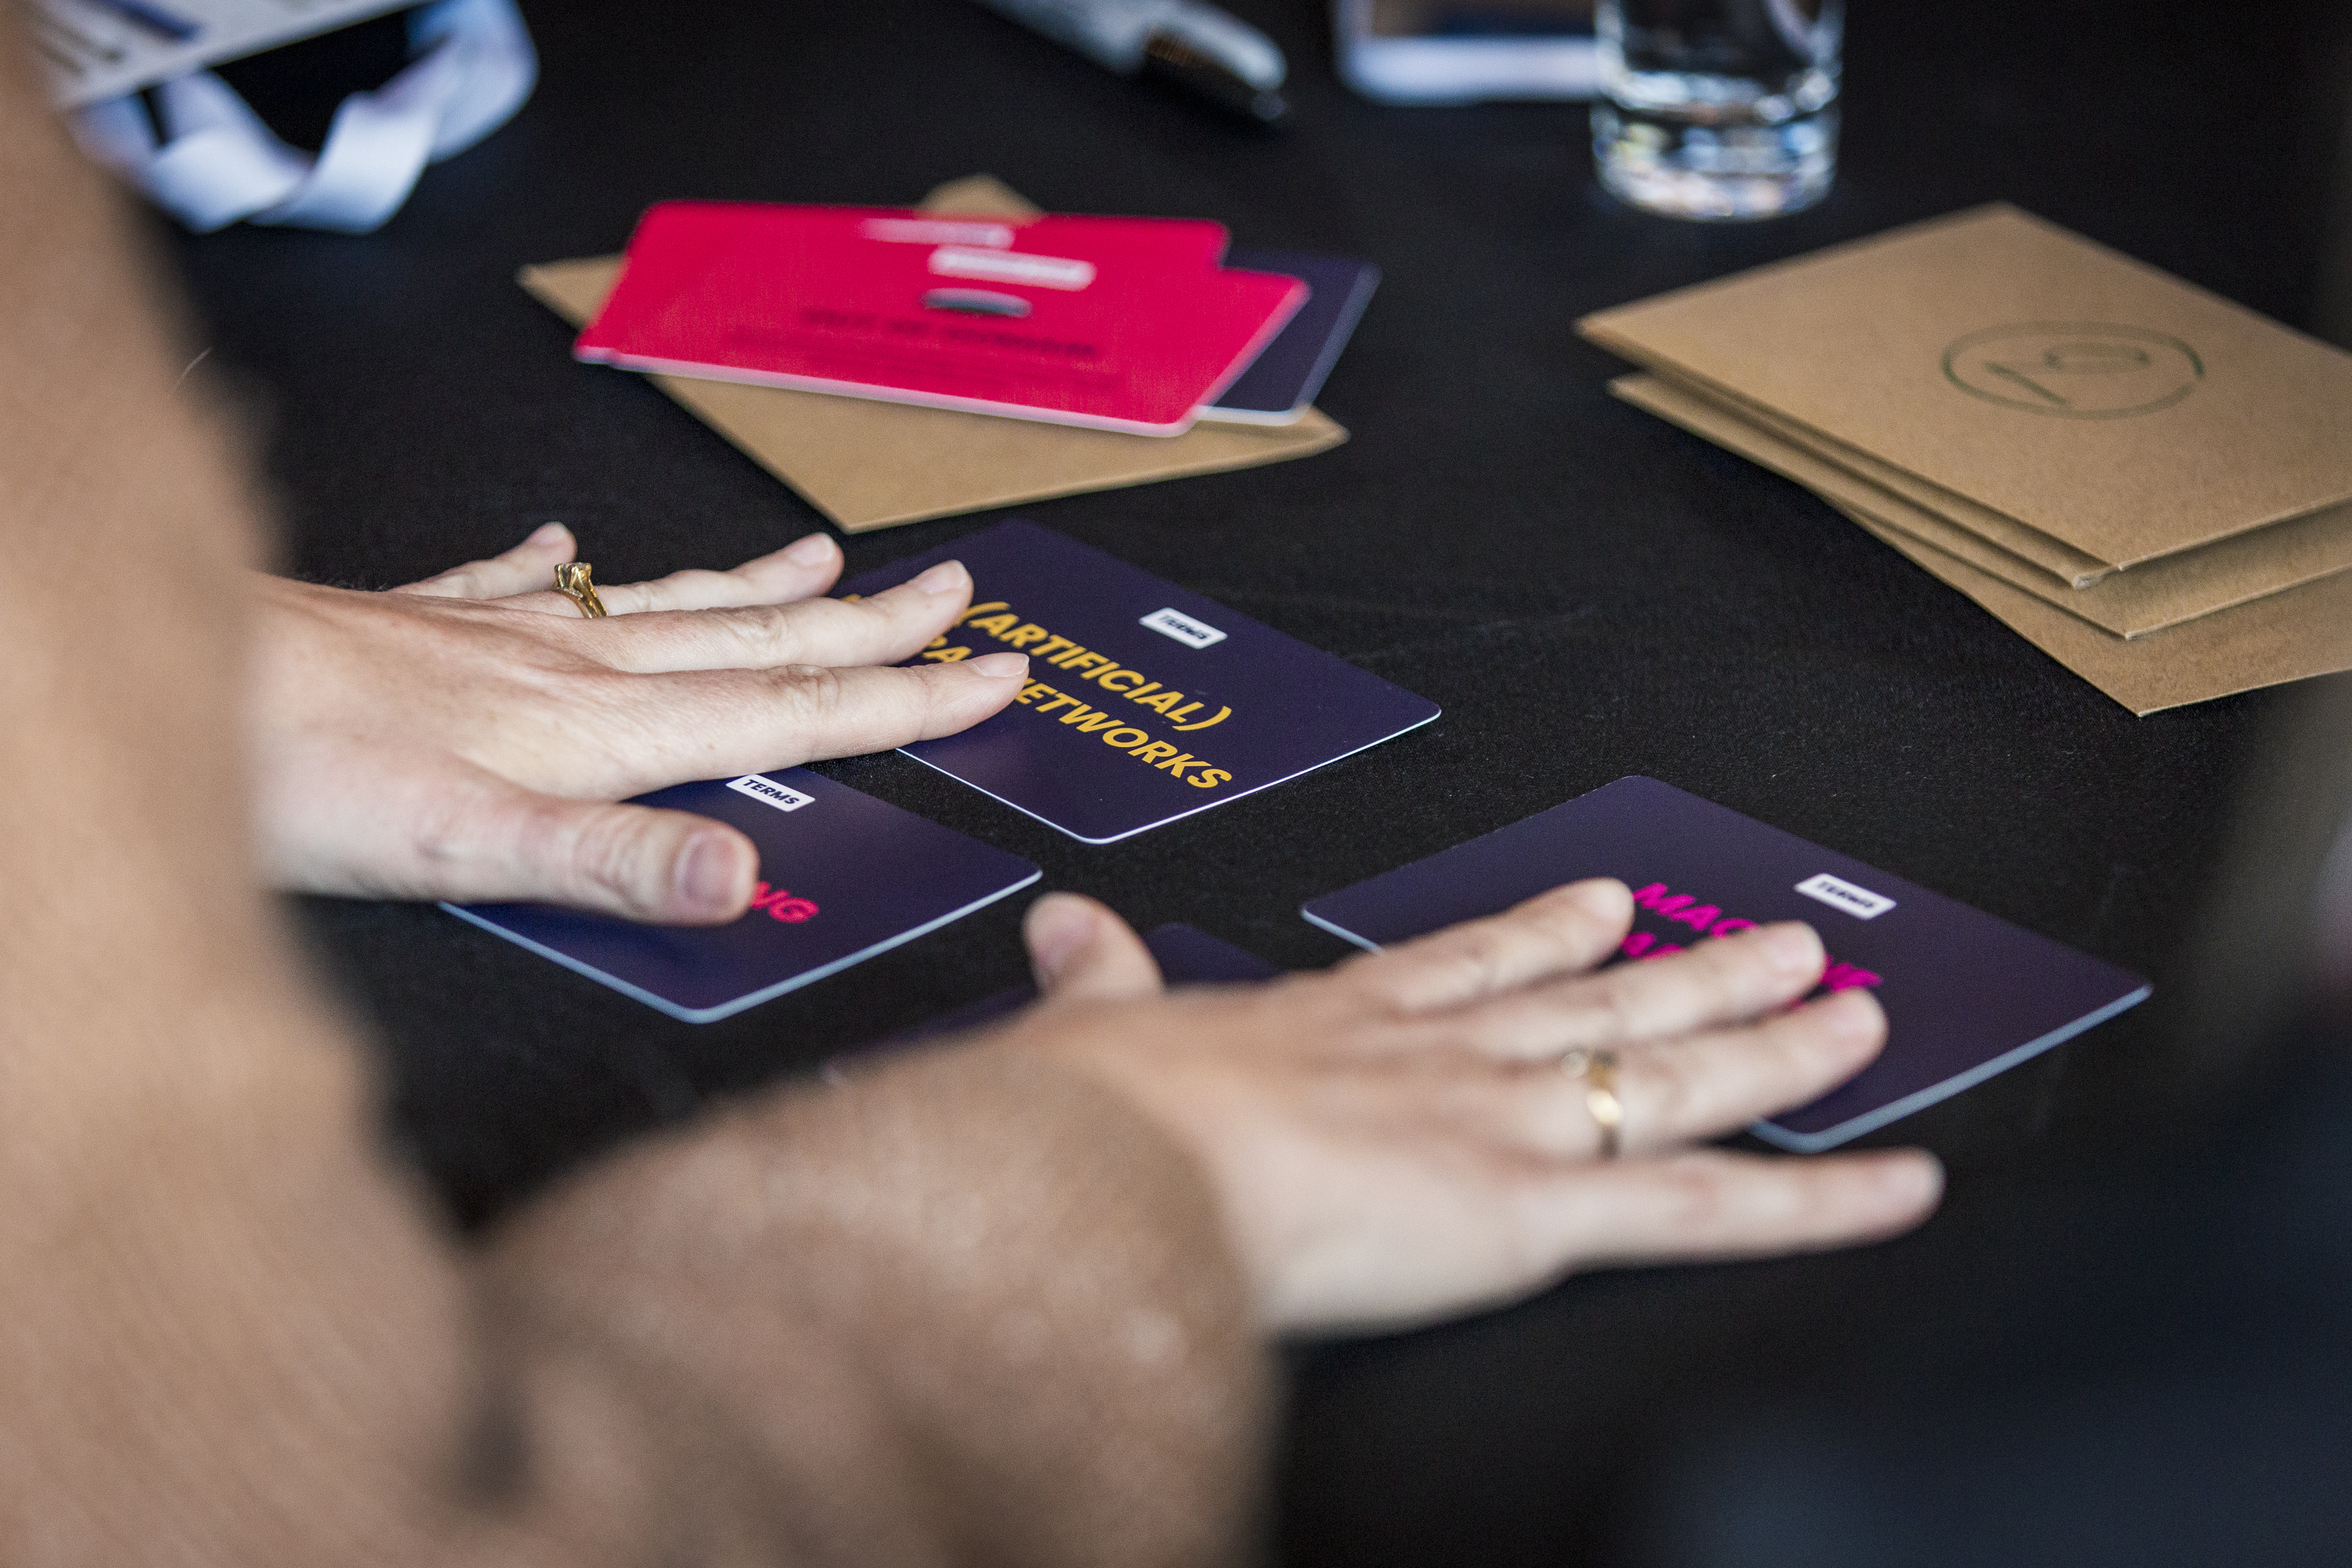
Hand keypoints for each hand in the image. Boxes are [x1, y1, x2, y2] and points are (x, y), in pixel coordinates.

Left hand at [247, 523, 1024, 921]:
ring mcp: (500, 637)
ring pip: (666, 605)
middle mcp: (572, 668)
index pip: (793, 708)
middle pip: (756, 639)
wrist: (170, 683)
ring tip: (828, 554)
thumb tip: (744, 880)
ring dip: (758, 586)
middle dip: (870, 622)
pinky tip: (570, 547)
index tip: (994, 671)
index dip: (904, 695)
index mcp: (604, 728)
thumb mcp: (464, 849)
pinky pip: (521, 583)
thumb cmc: (293, 774)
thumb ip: (613, 863)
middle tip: (956, 589)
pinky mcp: (427, 625)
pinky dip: (565, 567)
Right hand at [996, 881, 1941, 1333]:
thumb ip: (1097, 980)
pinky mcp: (1532, 1209)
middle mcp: (1441, 1060)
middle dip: (1698, 978)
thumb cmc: (1093, 1120)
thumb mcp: (1093, 1033)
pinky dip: (1813, 1201)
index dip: (1541, 937)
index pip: (1466, 971)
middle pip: (1599, 1010)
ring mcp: (1499, 1124)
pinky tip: (1897, 1185)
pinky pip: (1704, 1208)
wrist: (1104, 1167)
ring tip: (1858, 1017)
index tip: (1599, 906)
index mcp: (1339, 1026)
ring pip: (1670, 1080)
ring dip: (1773, 1050)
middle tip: (1787, 942)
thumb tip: (1061, 925)